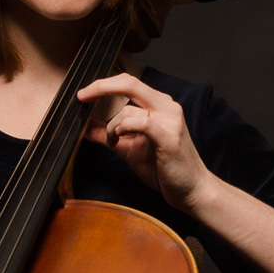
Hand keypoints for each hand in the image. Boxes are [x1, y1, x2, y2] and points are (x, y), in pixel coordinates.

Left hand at [77, 74, 214, 212]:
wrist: (191, 189)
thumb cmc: (165, 169)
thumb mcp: (130, 150)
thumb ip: (110, 136)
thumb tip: (87, 128)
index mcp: (159, 105)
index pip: (129, 83)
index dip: (104, 84)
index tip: (83, 94)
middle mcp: (166, 107)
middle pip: (130, 83)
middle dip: (101, 87)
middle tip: (82, 97)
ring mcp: (169, 120)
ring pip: (129, 110)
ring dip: (113, 127)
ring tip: (115, 143)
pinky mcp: (169, 136)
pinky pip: (141, 122)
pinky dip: (124, 129)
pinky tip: (120, 139)